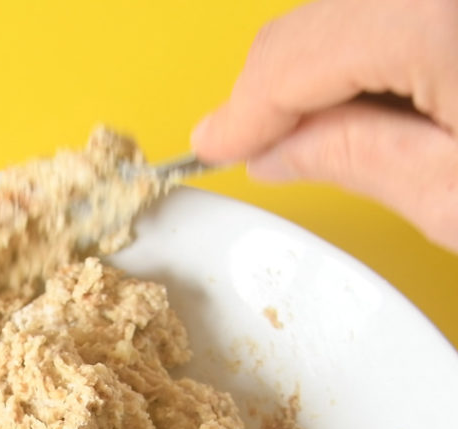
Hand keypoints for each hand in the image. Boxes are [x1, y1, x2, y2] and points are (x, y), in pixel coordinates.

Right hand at [189, 0, 457, 251]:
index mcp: (430, 19)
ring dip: (319, 74)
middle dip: (273, 92)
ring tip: (325, 137)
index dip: (240, 114)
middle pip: (310, 25)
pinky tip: (382, 100)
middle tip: (257, 151)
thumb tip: (282, 152)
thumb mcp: (453, 193)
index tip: (211, 149)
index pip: (293, 61)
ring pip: (342, 13)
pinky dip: (364, 56)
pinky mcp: (450, 0)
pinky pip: (387, 11)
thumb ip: (356, 161)